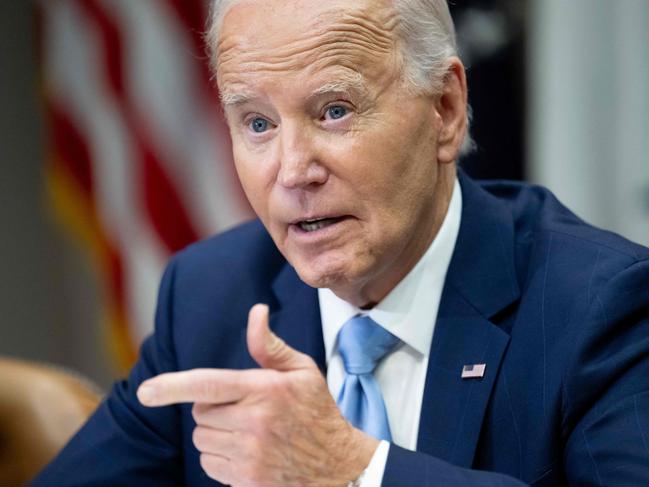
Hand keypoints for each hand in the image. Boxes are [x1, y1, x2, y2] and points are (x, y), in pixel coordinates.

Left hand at [137, 303, 378, 486]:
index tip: (145, 391)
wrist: (338, 463)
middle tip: (244, 408)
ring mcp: (250, 456)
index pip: (209, 384)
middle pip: (201, 412)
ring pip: (202, 439)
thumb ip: (269, 345)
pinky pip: (209, 464)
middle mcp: (254, 423)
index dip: (172, 386)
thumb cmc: (317, 410)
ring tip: (247, 431)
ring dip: (215, 433)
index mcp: (265, 390)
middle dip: (213, 408)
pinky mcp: (246, 480)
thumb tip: (256, 312)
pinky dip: (220, 457)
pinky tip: (247, 452)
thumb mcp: (302, 371)